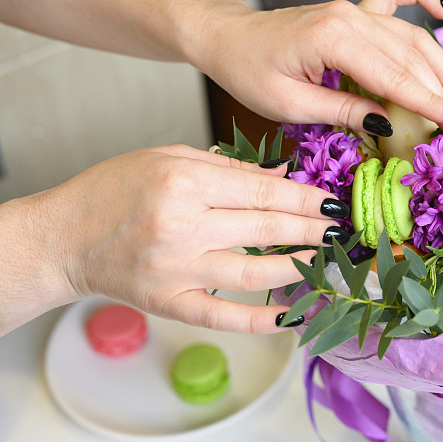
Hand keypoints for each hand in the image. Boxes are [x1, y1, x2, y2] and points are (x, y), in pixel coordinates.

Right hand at [14, 145, 348, 333]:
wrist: (65, 237)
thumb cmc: (113, 190)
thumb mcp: (168, 157)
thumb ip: (228, 167)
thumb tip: (282, 176)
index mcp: (184, 183)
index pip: (262, 192)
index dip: (305, 198)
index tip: (332, 201)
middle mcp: (182, 227)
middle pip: (266, 230)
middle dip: (312, 229)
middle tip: (342, 228)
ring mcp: (176, 270)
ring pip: (254, 273)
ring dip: (298, 267)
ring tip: (327, 259)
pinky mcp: (169, 303)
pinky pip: (222, 317)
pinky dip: (260, 319)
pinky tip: (291, 315)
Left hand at [192, 0, 442, 134]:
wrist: (229, 38)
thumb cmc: (249, 71)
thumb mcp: (289, 104)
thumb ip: (341, 110)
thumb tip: (386, 122)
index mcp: (332, 38)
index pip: (393, 75)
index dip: (427, 102)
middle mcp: (349, 17)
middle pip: (409, 55)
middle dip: (439, 88)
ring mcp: (352, 10)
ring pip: (409, 35)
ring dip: (438, 64)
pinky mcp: (351, 11)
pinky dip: (421, 0)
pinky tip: (441, 11)